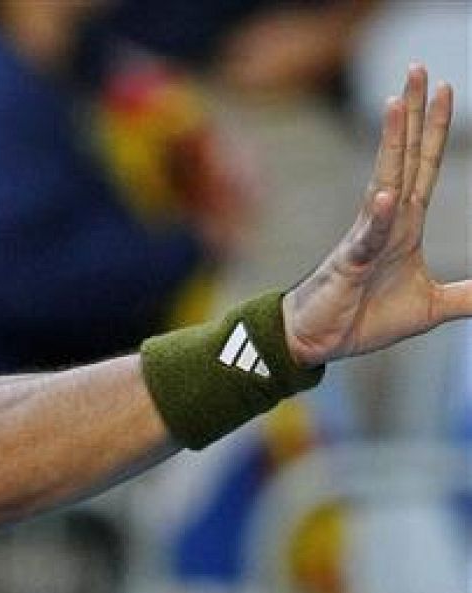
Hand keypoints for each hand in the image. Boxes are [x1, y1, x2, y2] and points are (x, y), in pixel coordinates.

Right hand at [283, 66, 471, 366]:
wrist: (316, 344)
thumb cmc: (362, 320)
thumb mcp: (430, 307)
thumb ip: (466, 295)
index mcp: (405, 227)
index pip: (424, 168)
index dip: (435, 129)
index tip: (446, 89)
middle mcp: (384, 222)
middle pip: (404, 159)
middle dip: (413, 115)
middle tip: (418, 69)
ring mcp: (365, 240)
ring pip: (383, 183)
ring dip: (390, 144)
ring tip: (395, 103)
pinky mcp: (348, 267)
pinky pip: (366, 240)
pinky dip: (375, 219)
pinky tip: (384, 196)